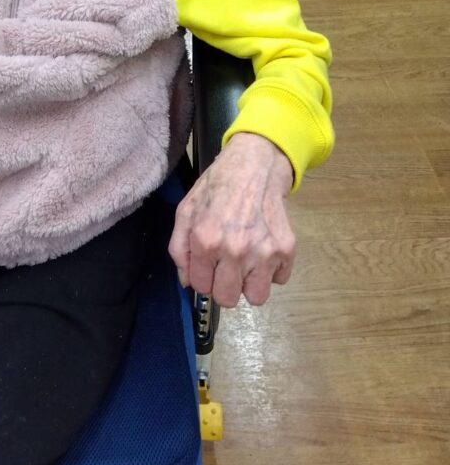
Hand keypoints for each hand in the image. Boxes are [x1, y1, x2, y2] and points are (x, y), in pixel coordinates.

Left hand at [168, 132, 296, 307]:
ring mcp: (263, 252)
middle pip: (228, 299)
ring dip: (251, 283)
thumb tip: (187, 281)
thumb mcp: (186, 211)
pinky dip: (272, 270)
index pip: (201, 286)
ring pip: (257, 297)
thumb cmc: (217, 187)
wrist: (255, 165)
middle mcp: (234, 251)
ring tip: (247, 262)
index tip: (209, 265)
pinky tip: (263, 248)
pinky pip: (279, 280)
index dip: (203, 277)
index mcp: (206, 241)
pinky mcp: (286, 249)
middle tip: (227, 267)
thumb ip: (179, 248)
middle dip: (225, 286)